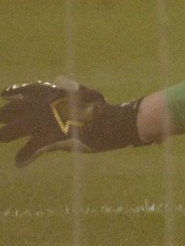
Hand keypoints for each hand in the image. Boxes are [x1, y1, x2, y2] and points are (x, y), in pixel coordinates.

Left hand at [0, 78, 143, 167]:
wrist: (111, 122)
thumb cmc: (102, 107)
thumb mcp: (84, 93)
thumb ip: (69, 90)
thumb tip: (62, 83)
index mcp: (51, 92)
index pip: (25, 90)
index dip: (14, 92)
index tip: (4, 94)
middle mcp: (41, 105)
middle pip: (10, 111)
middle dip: (3, 116)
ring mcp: (41, 122)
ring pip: (11, 131)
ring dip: (5, 135)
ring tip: (1, 138)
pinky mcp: (46, 139)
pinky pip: (28, 150)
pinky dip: (24, 156)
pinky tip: (20, 162)